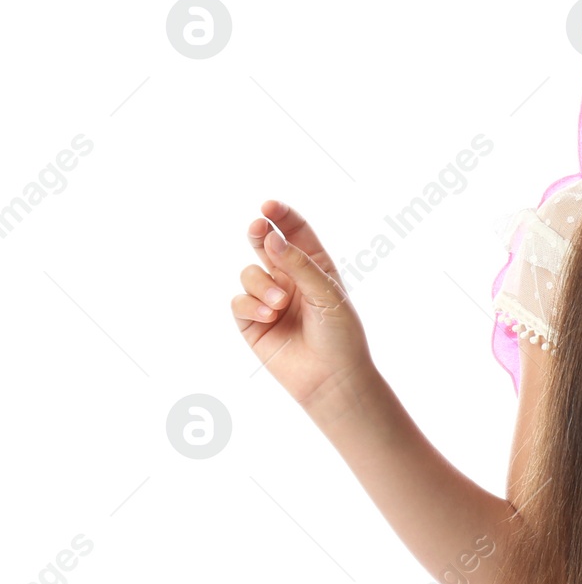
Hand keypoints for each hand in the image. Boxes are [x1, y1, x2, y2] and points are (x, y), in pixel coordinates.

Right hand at [232, 200, 374, 412]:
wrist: (332, 377)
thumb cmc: (340, 334)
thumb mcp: (327, 294)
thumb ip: (299, 266)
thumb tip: (271, 239)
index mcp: (315, 266)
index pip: (296, 231)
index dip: (282, 216)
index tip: (268, 206)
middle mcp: (290, 278)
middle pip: (266, 244)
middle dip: (258, 233)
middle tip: (257, 228)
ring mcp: (269, 299)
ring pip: (249, 273)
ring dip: (261, 284)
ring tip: (279, 304)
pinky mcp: (252, 321)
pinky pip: (239, 301)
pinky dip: (252, 305)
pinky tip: (270, 316)